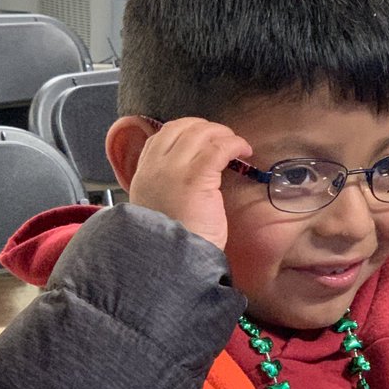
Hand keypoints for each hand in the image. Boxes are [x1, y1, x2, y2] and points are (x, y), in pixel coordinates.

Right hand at [129, 117, 251, 249]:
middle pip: (181, 128)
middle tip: (224, 138)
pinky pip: (219, 147)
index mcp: (143, 175)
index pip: (160, 136)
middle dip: (206, 128)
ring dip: (222, 134)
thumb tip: (187, 177)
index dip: (185, 131)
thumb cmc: (173, 242)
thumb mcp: (159, 209)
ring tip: (236, 145)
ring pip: (200, 133)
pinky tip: (244, 151)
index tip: (202, 139)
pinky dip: (234, 144)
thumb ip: (165, 188)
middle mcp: (155, 167)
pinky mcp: (196, 175)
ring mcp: (174, 169)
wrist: (173, 260)